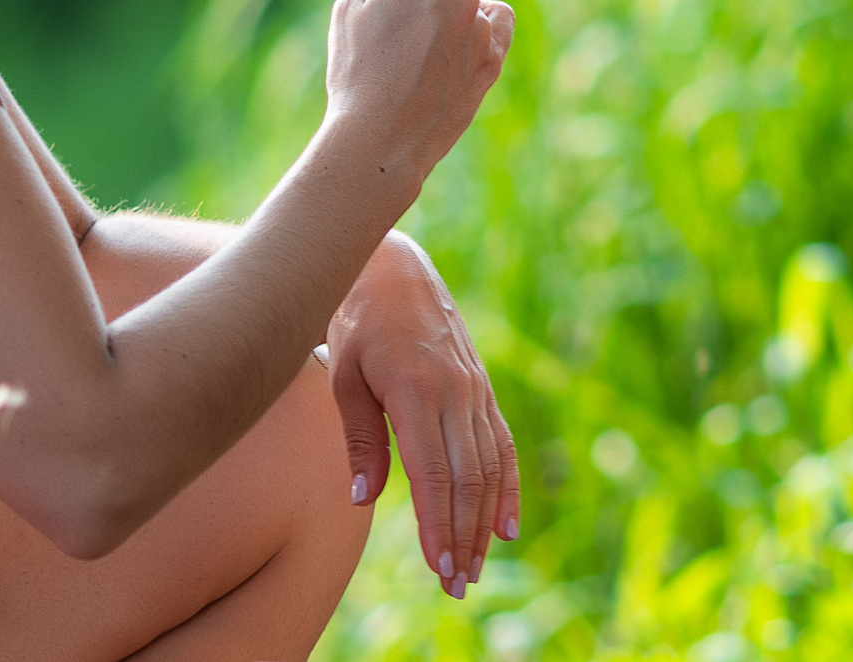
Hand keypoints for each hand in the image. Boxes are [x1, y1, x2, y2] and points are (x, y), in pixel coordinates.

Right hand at [324, 0, 513, 191]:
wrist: (380, 143)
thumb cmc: (356, 70)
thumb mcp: (356, 2)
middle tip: (393, 12)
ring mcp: (483, 31)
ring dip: (446, 8)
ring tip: (412, 50)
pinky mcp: (493, 60)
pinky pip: (488, 25)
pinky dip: (471, 30)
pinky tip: (441, 57)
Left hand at [328, 231, 517, 599]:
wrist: (392, 267)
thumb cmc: (355, 322)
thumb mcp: (344, 375)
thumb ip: (359, 439)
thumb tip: (363, 499)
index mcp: (416, 391)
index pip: (433, 474)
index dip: (438, 525)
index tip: (440, 567)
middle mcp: (454, 392)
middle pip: (467, 479)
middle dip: (464, 536)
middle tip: (458, 585)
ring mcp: (474, 388)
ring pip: (489, 467)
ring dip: (485, 521)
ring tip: (476, 566)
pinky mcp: (481, 387)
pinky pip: (501, 443)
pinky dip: (508, 486)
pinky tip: (506, 524)